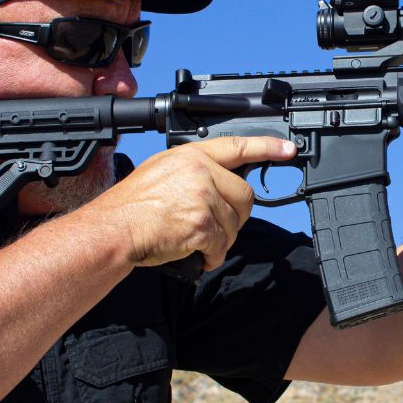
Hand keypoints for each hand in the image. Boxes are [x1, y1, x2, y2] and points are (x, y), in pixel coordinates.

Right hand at [85, 136, 295, 269]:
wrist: (114, 229)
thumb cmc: (132, 205)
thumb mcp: (162, 170)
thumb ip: (194, 171)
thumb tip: (218, 183)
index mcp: (192, 156)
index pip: (238, 147)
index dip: (267, 148)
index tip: (288, 149)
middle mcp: (201, 172)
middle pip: (244, 196)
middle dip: (237, 216)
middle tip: (217, 227)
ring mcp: (203, 198)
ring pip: (234, 224)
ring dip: (221, 239)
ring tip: (197, 241)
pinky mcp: (202, 225)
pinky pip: (221, 244)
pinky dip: (212, 255)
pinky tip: (198, 254)